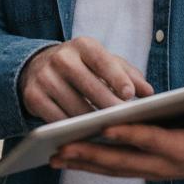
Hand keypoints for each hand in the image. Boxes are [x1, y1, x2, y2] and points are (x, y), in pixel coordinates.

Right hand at [18, 37, 153, 122]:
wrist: (38, 66)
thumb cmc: (83, 67)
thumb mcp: (104, 63)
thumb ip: (129, 74)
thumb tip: (150, 93)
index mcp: (83, 45)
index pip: (102, 60)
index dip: (116, 77)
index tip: (129, 95)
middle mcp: (62, 57)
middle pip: (89, 86)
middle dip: (108, 106)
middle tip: (125, 122)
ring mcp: (45, 76)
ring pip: (74, 107)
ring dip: (92, 123)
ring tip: (110, 133)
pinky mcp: (33, 96)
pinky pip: (57, 119)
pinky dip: (72, 130)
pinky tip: (86, 137)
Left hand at [50, 92, 183, 181]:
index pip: (153, 140)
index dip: (131, 135)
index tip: (106, 127)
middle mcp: (165, 164)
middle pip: (124, 160)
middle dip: (93, 154)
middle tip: (62, 147)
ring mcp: (154, 170)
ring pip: (115, 168)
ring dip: (85, 163)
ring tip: (55, 155)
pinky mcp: (147, 169)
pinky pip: (116, 169)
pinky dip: (92, 166)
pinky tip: (69, 160)